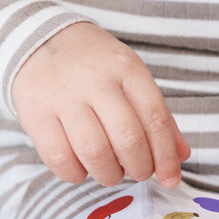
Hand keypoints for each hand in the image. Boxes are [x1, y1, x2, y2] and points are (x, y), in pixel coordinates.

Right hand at [11, 22, 189, 186]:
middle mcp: (97, 81)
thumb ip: (156, 114)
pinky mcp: (37, 116)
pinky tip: (83, 167)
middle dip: (140, 168)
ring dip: (110, 174)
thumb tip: (181, 154)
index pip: (155, 117)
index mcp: (126, 68)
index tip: (171, 177)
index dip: (166, 154)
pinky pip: (61, 160)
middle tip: (140, 173)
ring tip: (113, 172)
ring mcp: (64, 98)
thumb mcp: (130, 74)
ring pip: (95, 153)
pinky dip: (77, 174)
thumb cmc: (94, 64)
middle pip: (127, 138)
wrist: (40, 41)